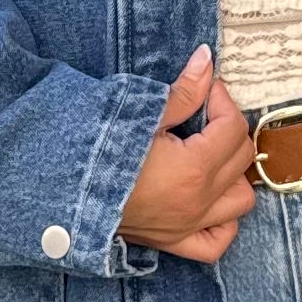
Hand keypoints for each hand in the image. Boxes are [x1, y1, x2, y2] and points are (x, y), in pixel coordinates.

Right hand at [116, 45, 255, 263]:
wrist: (59, 192)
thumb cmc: (96, 149)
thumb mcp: (138, 114)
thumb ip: (182, 92)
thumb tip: (206, 59)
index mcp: (193, 169)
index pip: (232, 128)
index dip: (221, 100)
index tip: (205, 89)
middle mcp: (198, 202)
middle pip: (242, 160)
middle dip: (229, 130)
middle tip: (204, 114)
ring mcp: (187, 226)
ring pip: (240, 201)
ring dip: (233, 176)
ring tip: (211, 155)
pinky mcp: (172, 242)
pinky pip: (216, 242)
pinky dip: (223, 222)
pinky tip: (211, 201)